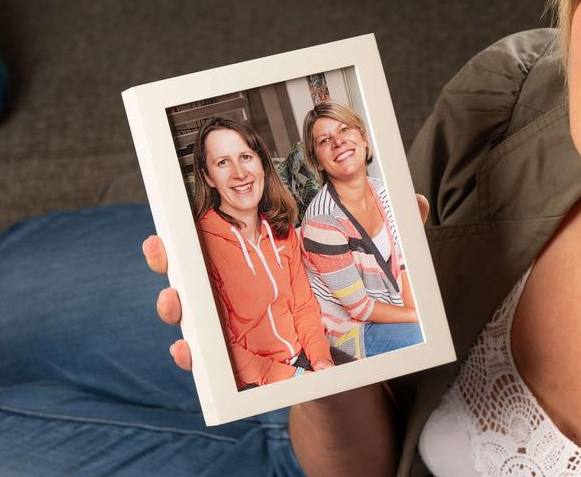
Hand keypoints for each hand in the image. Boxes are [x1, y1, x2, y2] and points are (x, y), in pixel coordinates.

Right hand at [142, 194, 430, 374]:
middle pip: (194, 269)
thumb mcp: (374, 271)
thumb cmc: (351, 311)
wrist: (348, 379)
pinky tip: (189, 353)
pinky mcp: (241, 365)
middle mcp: (242, 291)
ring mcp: (236, 328)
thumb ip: (394, 234)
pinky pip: (208, 360)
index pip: (223, 234)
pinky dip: (192, 355)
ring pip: (194, 313)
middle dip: (170, 259)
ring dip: (176, 306)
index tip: (173, 216)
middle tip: (162, 252)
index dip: (191, 224)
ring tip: (175, 302)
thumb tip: (418, 201)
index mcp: (266, 258)